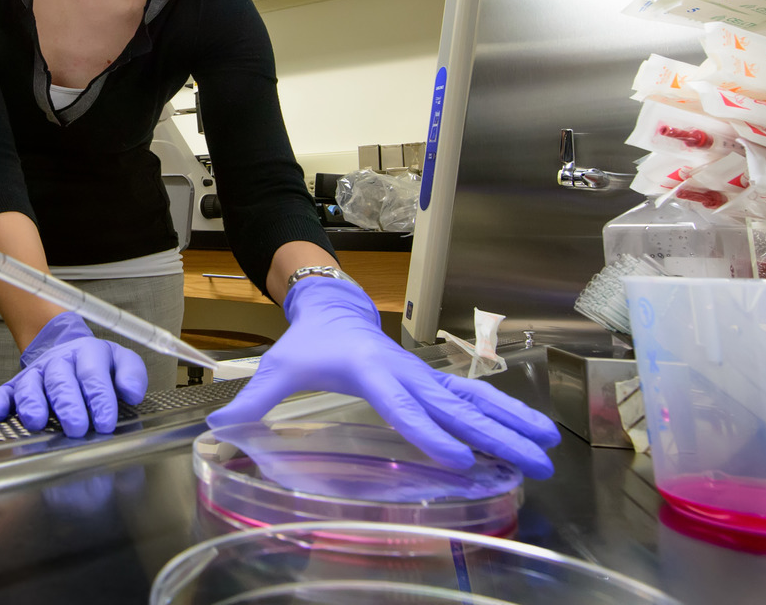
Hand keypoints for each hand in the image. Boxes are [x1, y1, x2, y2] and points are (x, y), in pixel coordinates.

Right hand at [0, 312, 145, 436]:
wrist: (67, 348)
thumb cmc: (96, 364)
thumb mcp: (120, 361)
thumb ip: (131, 374)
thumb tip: (131, 392)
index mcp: (87, 354)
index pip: (93, 375)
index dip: (100, 399)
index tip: (105, 423)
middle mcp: (59, 363)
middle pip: (60, 380)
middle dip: (68, 405)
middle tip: (77, 428)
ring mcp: (36, 374)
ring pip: (30, 385)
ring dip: (32, 403)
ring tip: (37, 422)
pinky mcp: (16, 386)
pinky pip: (3, 391)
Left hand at [207, 277, 560, 477]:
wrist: (334, 305)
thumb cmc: (307, 341)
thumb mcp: (278, 367)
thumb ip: (253, 402)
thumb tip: (217, 430)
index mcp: (368, 369)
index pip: (400, 404)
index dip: (426, 432)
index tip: (456, 459)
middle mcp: (404, 371)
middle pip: (453, 407)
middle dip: (494, 435)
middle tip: (533, 459)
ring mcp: (423, 375)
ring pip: (473, 401)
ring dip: (512, 424)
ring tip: (548, 448)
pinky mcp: (432, 382)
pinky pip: (472, 400)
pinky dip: (505, 416)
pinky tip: (532, 435)